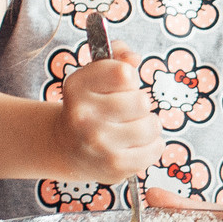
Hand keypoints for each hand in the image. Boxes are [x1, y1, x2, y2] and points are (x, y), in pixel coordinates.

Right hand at [55, 39, 159, 185]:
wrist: (67, 146)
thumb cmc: (90, 105)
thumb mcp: (95, 74)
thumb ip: (117, 56)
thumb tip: (133, 58)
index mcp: (78, 87)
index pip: (125, 73)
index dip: (129, 79)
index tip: (118, 87)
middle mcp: (83, 116)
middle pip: (141, 101)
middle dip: (140, 105)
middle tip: (126, 112)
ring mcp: (98, 144)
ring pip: (152, 125)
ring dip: (148, 125)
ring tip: (132, 128)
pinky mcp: (114, 166)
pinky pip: (155, 149)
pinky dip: (152, 146)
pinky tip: (135, 144)